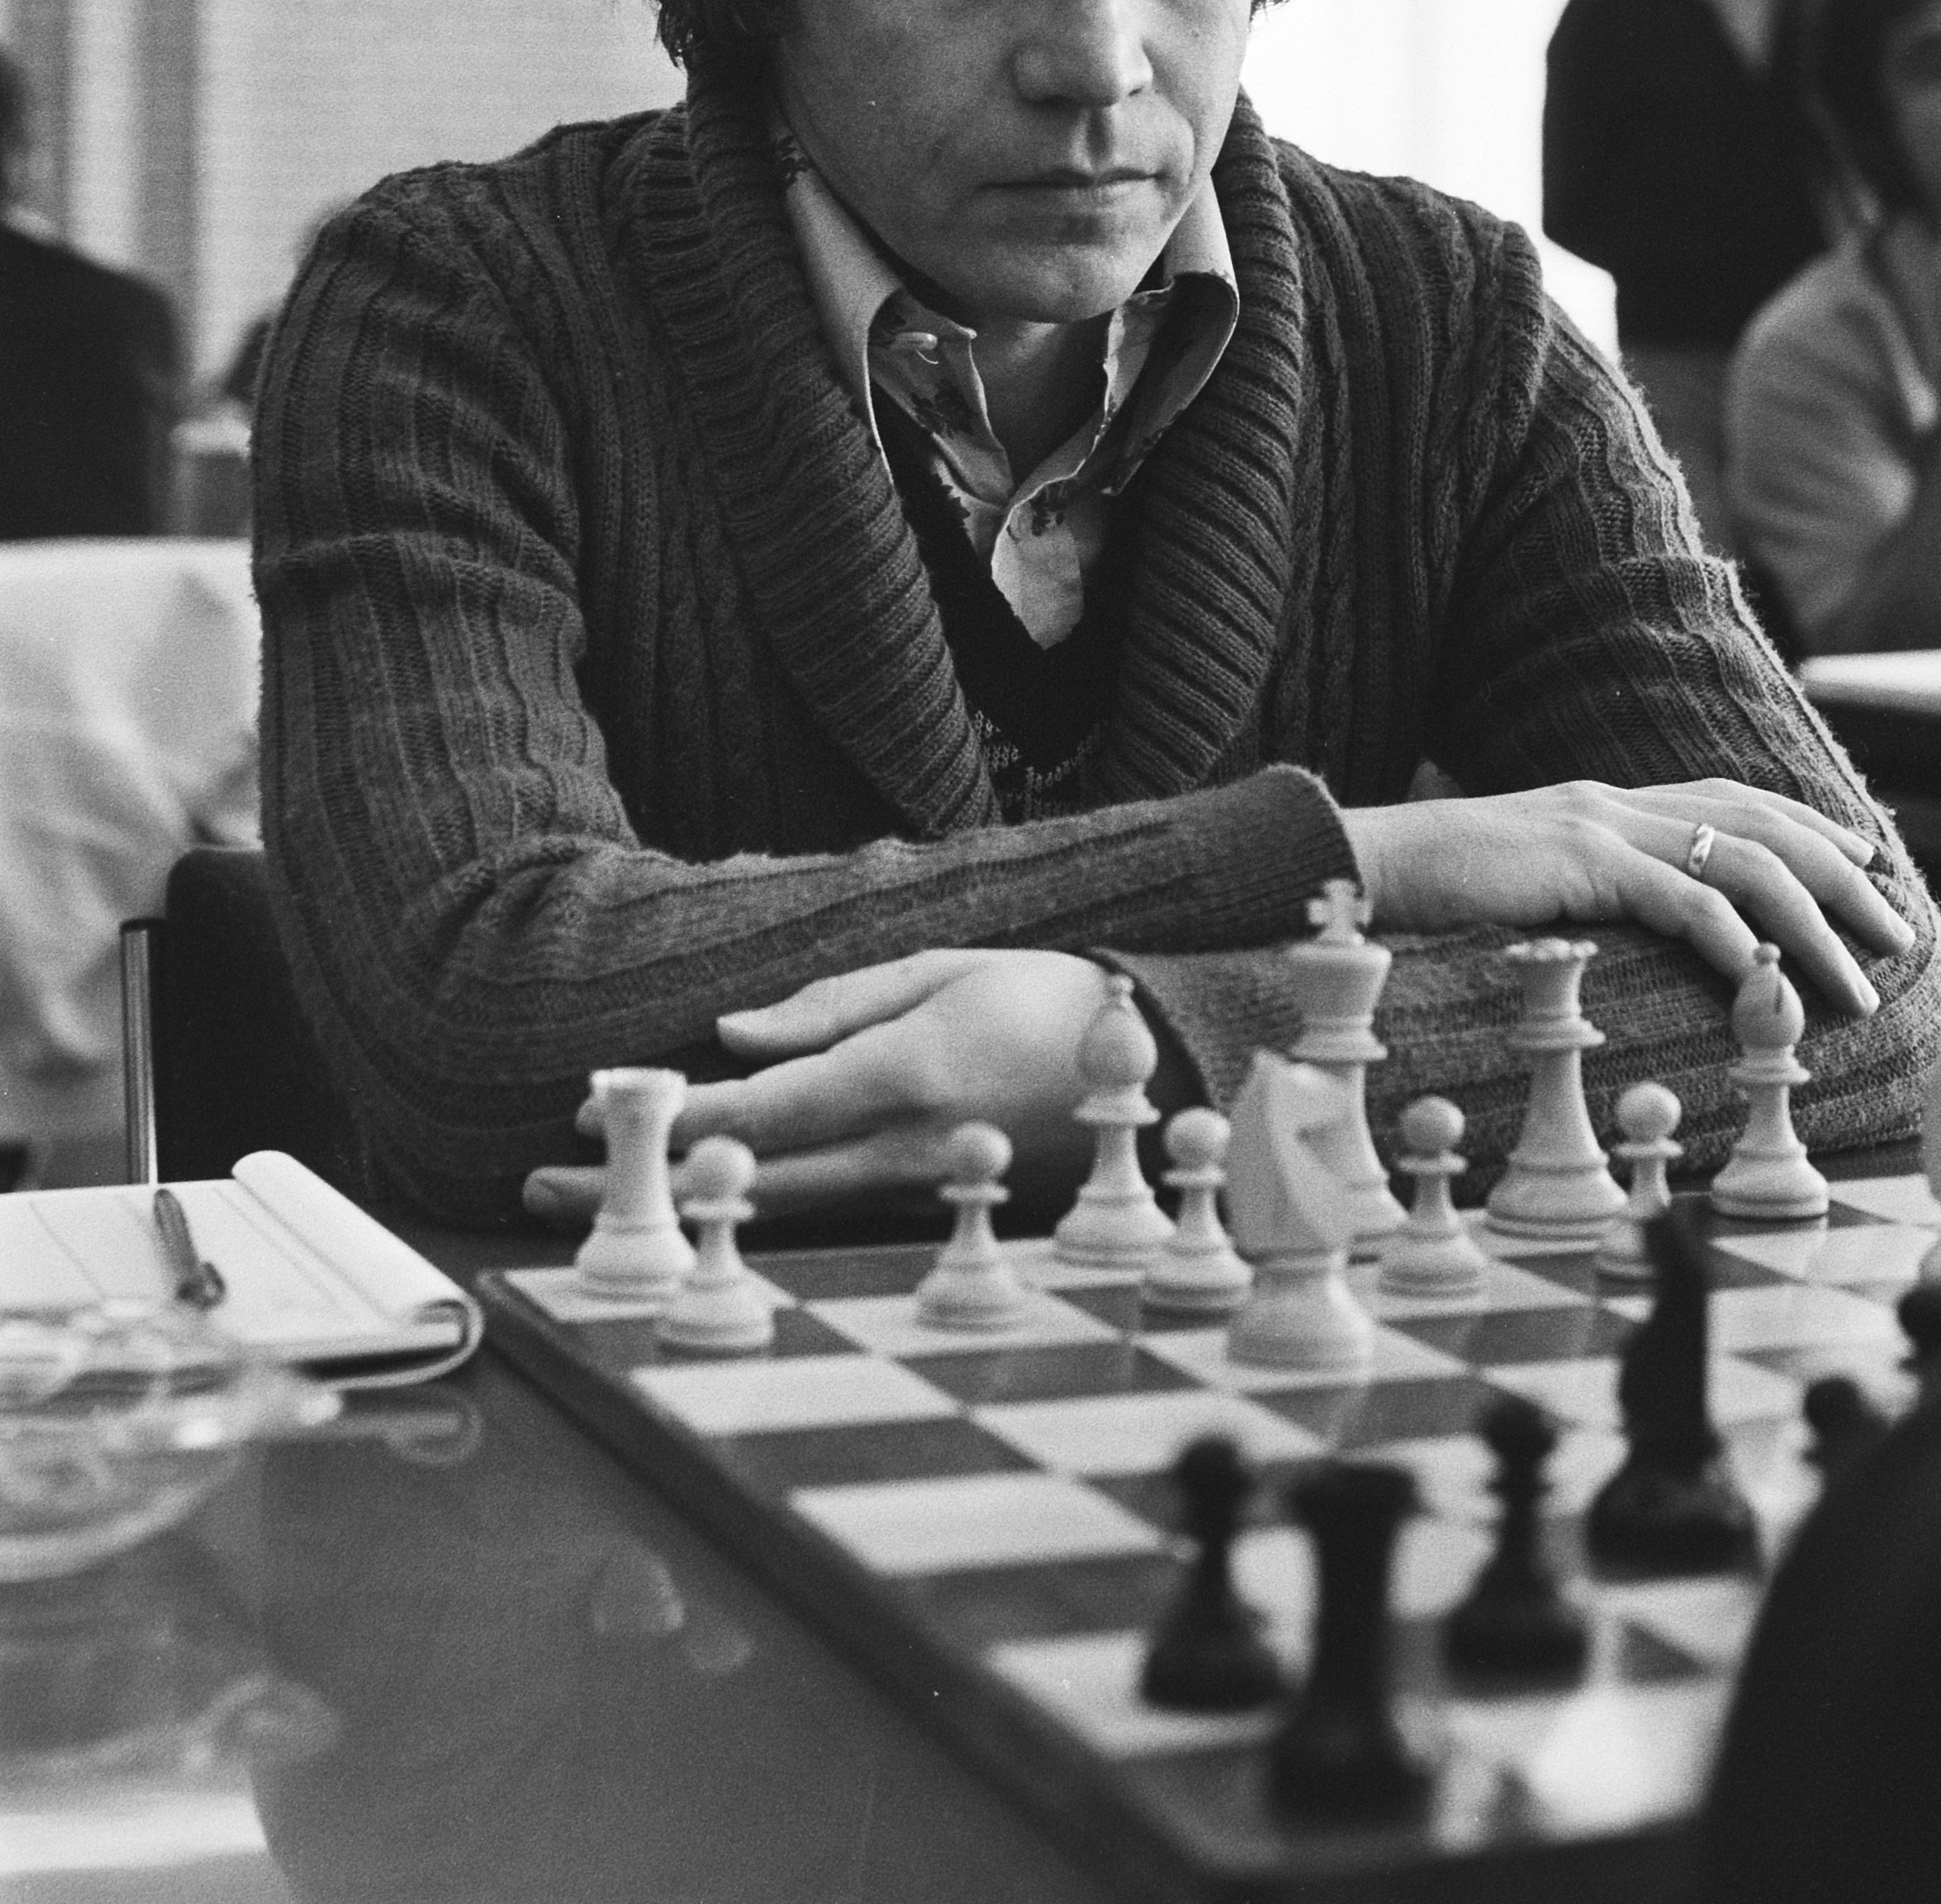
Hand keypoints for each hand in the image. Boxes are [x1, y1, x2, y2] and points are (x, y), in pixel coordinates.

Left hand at [523, 950, 1107, 1228]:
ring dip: (680, 1205)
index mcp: (903, 1074)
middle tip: (541, 1189)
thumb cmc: (1045, 999)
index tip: (589, 1109)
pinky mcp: (925, 1204)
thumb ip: (833, 1006)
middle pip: (746, 1178)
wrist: (1158, 1069)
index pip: (760, 1107)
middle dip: (642, 1184)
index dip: (670, 1112)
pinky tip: (688, 1207)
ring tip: (585, 1206)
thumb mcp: (940, 970)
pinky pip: (821, 1211)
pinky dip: (745, 1211)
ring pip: (775, 1209)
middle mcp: (901, 1145)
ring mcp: (914, 1187)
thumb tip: (734, 1034)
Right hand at [1341, 778, 1914, 1016]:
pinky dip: (1740, 941)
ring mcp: (1600, 826)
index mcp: (1603, 804)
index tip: (1863, 862)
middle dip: (1840, 877)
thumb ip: (1581, 892)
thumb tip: (1627, 933)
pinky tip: (1772, 979)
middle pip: (1759, 825)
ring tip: (1857, 982)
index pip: (1729, 800)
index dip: (1805, 827)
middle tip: (1894, 930)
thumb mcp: (1524, 885)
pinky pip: (1685, 900)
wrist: (1360, 865)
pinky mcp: (1582, 862)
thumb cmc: (1427, 890)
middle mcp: (1614, 802)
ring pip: (1743, 865)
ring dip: (1813, 926)